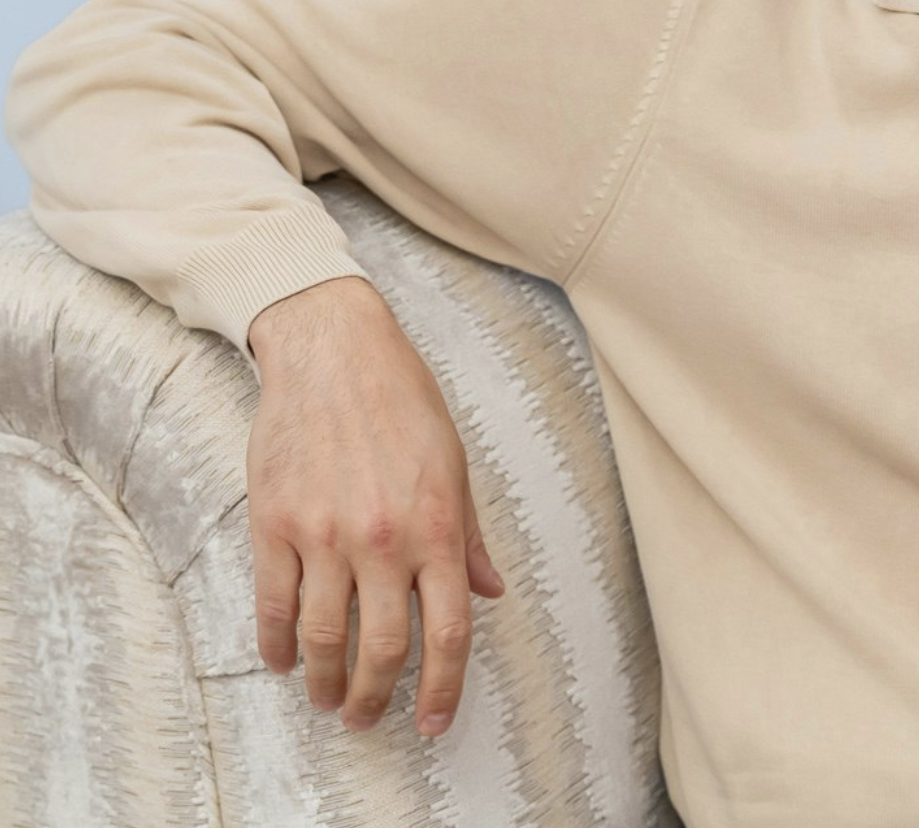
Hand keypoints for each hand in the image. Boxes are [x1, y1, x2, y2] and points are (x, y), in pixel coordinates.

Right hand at [245, 276, 505, 736]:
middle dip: (378, 698)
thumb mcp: (455, 461)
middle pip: (384, 650)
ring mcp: (326, 535)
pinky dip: (279, 646)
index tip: (434, 720)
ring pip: (326, 639)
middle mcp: (384, 538)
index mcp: (437, 524)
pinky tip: (285, 661)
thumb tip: (490, 590)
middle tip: (369, 717)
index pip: (448, 631)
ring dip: (327, 683)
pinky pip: (275, 606)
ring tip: (328, 699)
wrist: (333, 350)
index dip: (443, 688)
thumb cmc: (401, 398)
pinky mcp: (276, 525)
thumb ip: (469, 534)